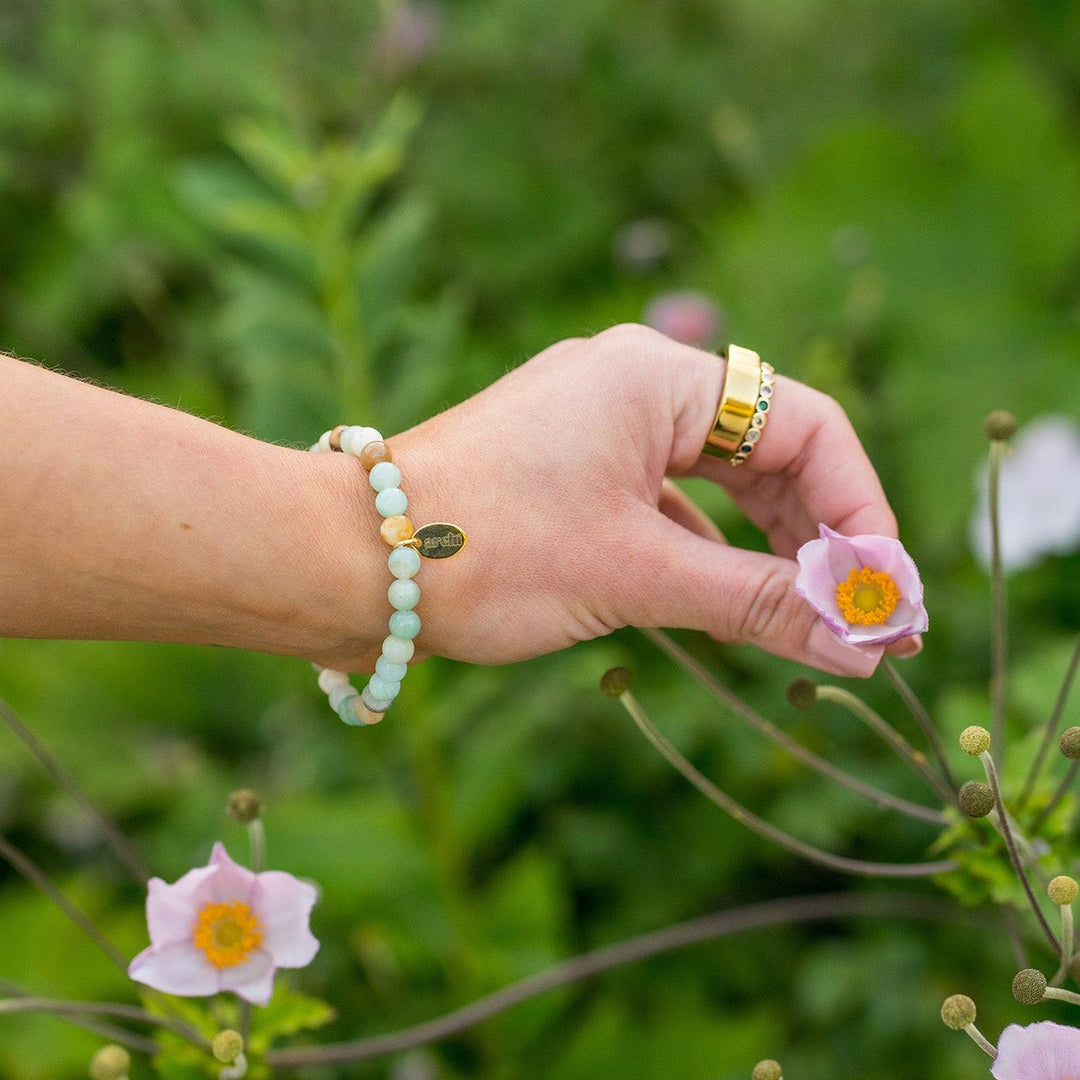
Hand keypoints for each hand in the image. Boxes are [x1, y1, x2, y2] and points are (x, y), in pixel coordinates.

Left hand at [395, 324, 916, 675]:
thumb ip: (759, 604)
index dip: (861, 510)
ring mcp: (594, 425)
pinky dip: (704, 552)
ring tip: (814, 621)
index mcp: (656, 378)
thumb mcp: (637, 578)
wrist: (345, 560)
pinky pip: (662, 504)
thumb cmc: (486, 550)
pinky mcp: (567, 468)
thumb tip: (865, 643)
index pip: (805, 425)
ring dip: (765, 550)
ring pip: (715, 483)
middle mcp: (630, 384)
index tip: (888, 592)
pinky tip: (733, 603)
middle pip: (767, 451)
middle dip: (819, 536)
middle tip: (866, 620)